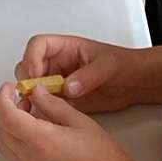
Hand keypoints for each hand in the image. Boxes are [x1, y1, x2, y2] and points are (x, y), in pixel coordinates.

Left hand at [0, 83, 138, 160]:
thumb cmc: (101, 156)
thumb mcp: (80, 121)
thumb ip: (53, 105)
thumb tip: (37, 92)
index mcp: (40, 140)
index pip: (6, 116)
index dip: (2, 98)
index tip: (9, 87)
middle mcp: (30, 157)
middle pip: (0, 129)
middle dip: (4, 108)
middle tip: (20, 95)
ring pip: (4, 143)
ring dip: (7, 124)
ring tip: (28, 112)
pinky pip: (14, 155)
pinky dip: (14, 138)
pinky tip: (33, 129)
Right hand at [15, 33, 155, 113]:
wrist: (134, 84)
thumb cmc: (124, 66)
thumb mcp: (108, 67)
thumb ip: (88, 76)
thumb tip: (68, 86)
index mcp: (66, 48)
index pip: (38, 45)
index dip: (32, 58)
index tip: (36, 74)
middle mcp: (58, 64)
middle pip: (27, 66)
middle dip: (27, 80)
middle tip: (36, 94)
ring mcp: (57, 81)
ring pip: (32, 87)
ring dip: (32, 97)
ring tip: (42, 105)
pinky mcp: (61, 99)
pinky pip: (44, 103)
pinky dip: (41, 109)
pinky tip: (49, 115)